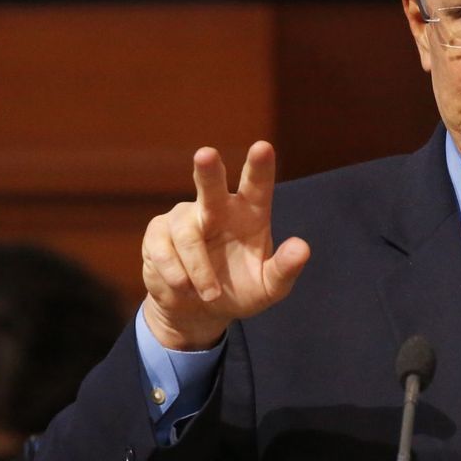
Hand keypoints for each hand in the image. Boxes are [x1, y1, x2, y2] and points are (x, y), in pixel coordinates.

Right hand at [141, 141, 309, 350]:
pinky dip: (176, 275)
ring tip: (210, 294)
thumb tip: (302, 248)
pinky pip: (163, 251)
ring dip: (199, 270)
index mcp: (249, 213)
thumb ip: (285, 269)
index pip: (257, 185)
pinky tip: (184, 288)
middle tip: (205, 154)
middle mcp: (217, 208)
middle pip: (210, 185)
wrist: (197, 312)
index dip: (259, 167)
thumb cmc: (238, 292)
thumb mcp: (268, 288)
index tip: (262, 147)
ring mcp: (185, 217)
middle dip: (208, 171)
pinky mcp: (158, 232)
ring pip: (187, 234)